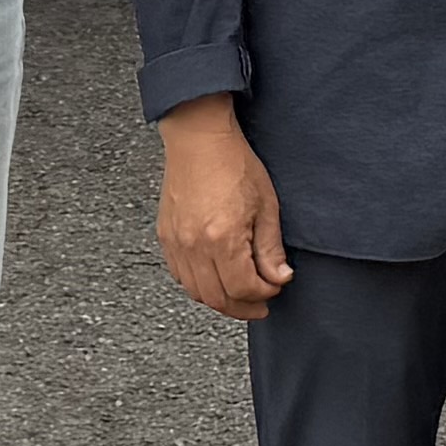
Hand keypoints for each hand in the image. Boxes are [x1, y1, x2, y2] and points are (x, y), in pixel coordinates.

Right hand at [155, 101, 292, 318]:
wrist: (199, 139)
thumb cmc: (233, 163)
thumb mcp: (266, 205)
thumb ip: (271, 248)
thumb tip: (278, 278)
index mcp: (222, 237)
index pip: (244, 288)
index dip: (264, 293)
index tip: (275, 286)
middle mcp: (194, 245)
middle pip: (218, 298)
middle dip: (244, 307)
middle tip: (260, 305)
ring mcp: (176, 243)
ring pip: (196, 292)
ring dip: (221, 300)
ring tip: (240, 295)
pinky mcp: (166, 237)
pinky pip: (181, 276)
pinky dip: (199, 285)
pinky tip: (215, 278)